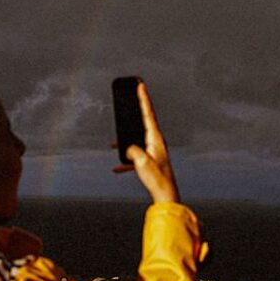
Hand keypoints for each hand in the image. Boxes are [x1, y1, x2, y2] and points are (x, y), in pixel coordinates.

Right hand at [112, 82, 178, 203]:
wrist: (166, 195)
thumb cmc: (157, 178)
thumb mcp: (141, 162)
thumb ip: (132, 150)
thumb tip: (127, 148)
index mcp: (155, 138)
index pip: (149, 114)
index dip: (144, 99)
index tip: (141, 85)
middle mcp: (156, 142)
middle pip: (143, 122)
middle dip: (134, 113)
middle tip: (130, 98)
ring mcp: (153, 151)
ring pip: (136, 140)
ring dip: (125, 142)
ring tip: (114, 143)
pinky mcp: (150, 161)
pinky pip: (135, 157)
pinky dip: (126, 161)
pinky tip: (116, 168)